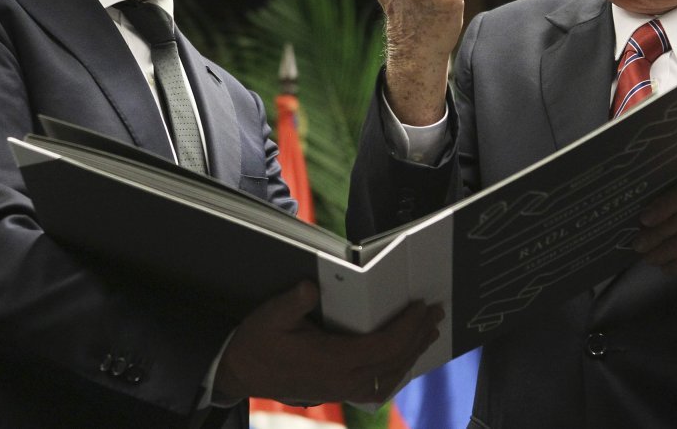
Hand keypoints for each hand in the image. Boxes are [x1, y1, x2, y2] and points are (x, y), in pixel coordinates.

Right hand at [215, 280, 442, 403]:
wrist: (240, 372)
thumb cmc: (257, 341)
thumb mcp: (270, 316)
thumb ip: (293, 302)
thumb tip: (311, 287)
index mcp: (331, 361)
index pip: (382, 347)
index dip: (406, 328)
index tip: (420, 308)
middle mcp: (342, 380)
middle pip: (392, 361)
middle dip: (417, 337)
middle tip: (435, 314)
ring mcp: (341, 389)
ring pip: (389, 377)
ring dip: (412, 355)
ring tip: (429, 333)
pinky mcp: (338, 390)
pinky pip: (377, 386)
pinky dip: (396, 371)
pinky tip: (404, 358)